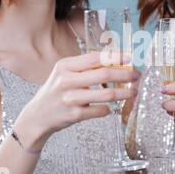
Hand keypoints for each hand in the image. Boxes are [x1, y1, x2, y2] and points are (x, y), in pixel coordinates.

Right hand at [14, 52, 138, 148]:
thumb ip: (85, 67)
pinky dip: (109, 109)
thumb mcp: (64, 73)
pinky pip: (101, 110)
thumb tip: (116, 61)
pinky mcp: (74, 115)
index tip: (130, 58)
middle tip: (137, 75)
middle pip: (104, 74)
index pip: (96, 58)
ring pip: (106, 94)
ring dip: (124, 93)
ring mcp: (70, 99)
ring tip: (133, 92)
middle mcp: (66, 80)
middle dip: (125, 74)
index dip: (115, 57)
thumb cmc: (56, 91)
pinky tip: (110, 107)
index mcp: (65, 66)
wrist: (37, 116)